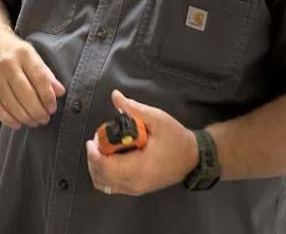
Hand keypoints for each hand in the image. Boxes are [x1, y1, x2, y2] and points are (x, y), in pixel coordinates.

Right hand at [0, 33, 64, 129]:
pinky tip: (17, 123)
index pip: (40, 78)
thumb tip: (59, 91)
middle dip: (38, 111)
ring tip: (34, 121)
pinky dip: (8, 119)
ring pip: (12, 104)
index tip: (52, 107)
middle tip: (45, 118)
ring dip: (25, 117)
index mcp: (24, 54)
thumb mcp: (32, 54)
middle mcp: (8, 65)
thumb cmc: (12, 49)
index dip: (48, 97)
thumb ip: (45, 73)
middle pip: (26, 94)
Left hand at [85, 90, 199, 196]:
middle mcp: (135, 183)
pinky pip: (111, 187)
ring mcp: (135, 189)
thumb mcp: (157, 118)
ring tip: (103, 147)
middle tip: (97, 138)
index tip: (93, 137)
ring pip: (104, 184)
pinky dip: (104, 174)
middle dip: (93, 157)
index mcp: (139, 168)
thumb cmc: (175, 138)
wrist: (192, 158)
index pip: (106, 167)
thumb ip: (134, 108)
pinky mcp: (136, 189)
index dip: (94, 153)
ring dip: (96, 166)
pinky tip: (109, 157)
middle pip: (100, 177)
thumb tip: (115, 95)